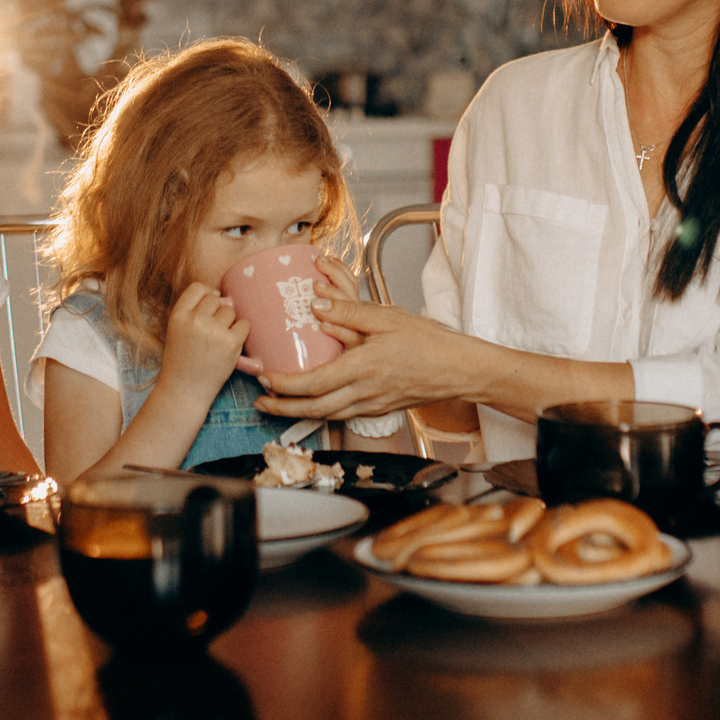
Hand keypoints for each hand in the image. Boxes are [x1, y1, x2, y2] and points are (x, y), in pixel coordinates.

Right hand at [158, 282, 249, 402]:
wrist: (185, 390)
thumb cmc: (182, 359)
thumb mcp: (177, 330)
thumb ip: (195, 310)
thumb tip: (226, 298)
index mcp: (178, 315)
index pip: (198, 288)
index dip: (207, 295)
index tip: (208, 308)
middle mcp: (195, 320)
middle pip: (216, 299)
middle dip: (218, 312)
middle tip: (212, 332)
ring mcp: (214, 331)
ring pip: (231, 311)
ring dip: (229, 323)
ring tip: (219, 341)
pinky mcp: (231, 343)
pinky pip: (244, 324)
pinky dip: (241, 333)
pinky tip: (231, 344)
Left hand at [254, 292, 471, 420]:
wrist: (460, 370)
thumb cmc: (430, 344)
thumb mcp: (388, 318)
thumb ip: (349, 312)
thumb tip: (317, 304)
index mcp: (362, 369)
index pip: (312, 384)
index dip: (283, 385)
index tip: (265, 376)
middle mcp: (363, 393)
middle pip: (313, 409)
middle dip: (282, 407)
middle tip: (260, 401)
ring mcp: (372, 404)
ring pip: (326, 415)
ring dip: (299, 412)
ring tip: (278, 404)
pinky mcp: (379, 407)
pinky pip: (342, 414)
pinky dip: (321, 411)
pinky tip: (315, 402)